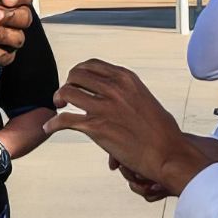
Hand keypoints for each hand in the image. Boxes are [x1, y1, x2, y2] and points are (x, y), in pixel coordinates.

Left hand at [43, 59, 204, 194]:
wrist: (168, 153)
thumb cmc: (161, 131)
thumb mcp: (144, 98)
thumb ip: (126, 93)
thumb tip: (114, 98)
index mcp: (125, 78)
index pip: (92, 64)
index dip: (78, 72)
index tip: (75, 82)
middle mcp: (114, 88)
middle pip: (76, 75)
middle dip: (67, 83)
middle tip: (65, 96)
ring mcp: (104, 107)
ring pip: (67, 92)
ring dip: (58, 98)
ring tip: (58, 107)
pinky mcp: (96, 127)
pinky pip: (64, 120)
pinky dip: (53, 123)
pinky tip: (49, 126)